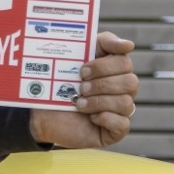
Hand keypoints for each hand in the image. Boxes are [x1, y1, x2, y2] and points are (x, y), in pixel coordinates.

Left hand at [29, 31, 137, 148]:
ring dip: (99, 102)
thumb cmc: (63, 78)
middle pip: (130, 83)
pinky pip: (123, 125)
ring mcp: (120, 111)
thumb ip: (105, 42)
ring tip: (79, 103)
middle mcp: (123, 90)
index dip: (103, 66)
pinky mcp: (113, 131)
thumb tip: (129, 45)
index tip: (82, 70)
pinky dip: (105, 118)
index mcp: (117, 70)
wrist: (43, 108)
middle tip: (81, 86)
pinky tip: (91, 117)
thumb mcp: (80, 52)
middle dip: (102, 84)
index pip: (125, 63)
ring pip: (126, 103)